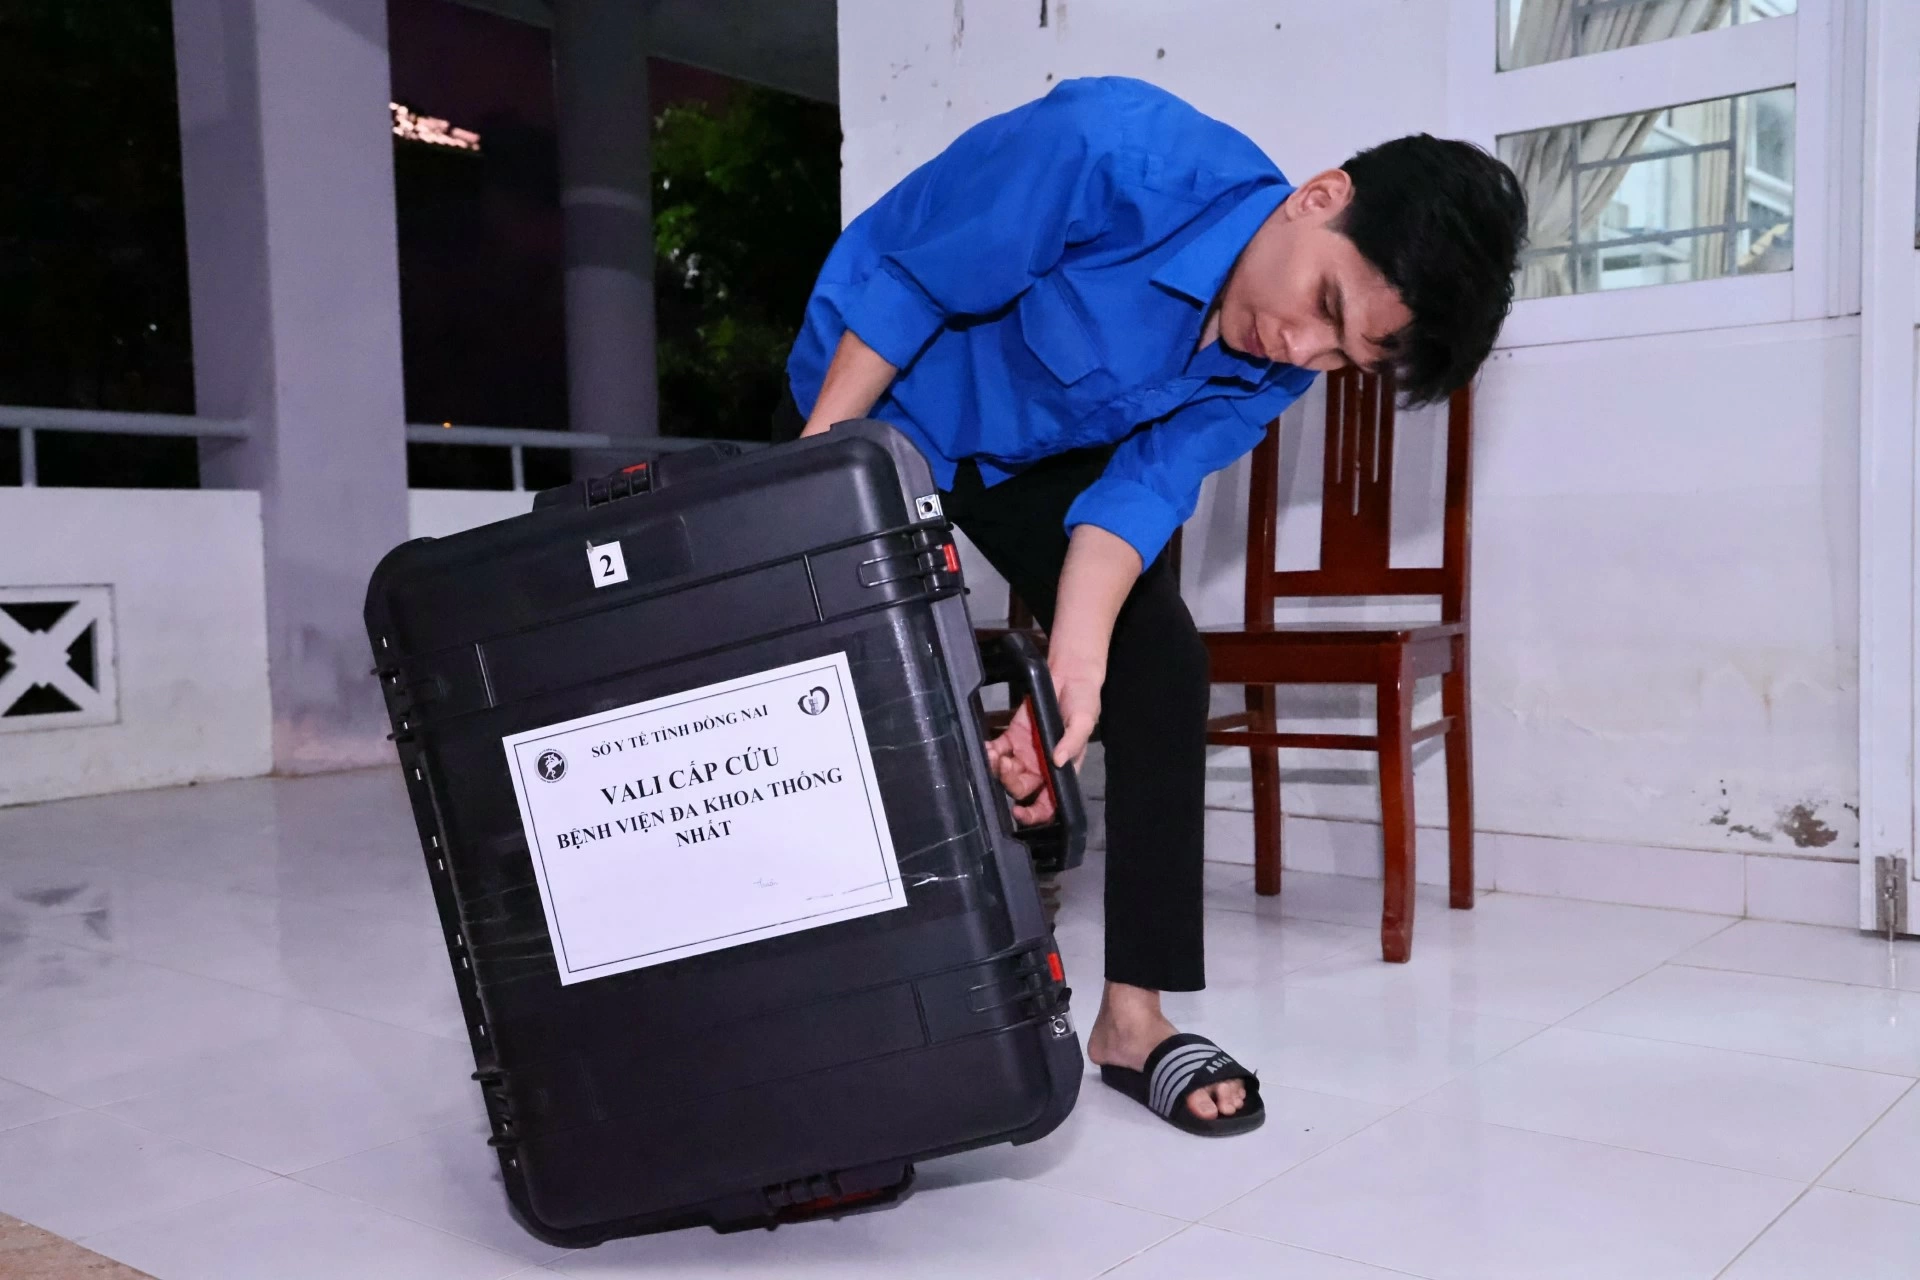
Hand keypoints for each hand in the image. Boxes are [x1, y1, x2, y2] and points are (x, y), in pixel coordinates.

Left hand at [984, 658, 1101, 825]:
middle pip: (1021, 789)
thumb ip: (1073, 741)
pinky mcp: (1012, 736)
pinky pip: (997, 750)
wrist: (1070, 675)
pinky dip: (989, 752)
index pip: (1049, 803)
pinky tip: (986, 747)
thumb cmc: (1084, 701)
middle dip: (1010, 782)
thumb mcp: (1084, 721)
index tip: (1020, 813)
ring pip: (1005, 772)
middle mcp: (1041, 767)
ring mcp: (1025, 753)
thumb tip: (1059, 761)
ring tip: (994, 753)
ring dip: (996, 767)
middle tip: (1005, 764)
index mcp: (1061, 771)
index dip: (1035, 814)